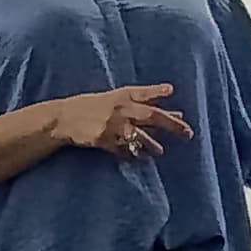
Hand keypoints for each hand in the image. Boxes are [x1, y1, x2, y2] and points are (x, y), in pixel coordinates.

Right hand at [52, 84, 192, 161]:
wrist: (63, 119)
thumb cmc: (88, 106)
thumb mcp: (111, 97)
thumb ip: (136, 98)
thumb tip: (166, 93)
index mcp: (120, 96)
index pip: (143, 93)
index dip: (158, 92)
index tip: (172, 91)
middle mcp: (119, 109)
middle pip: (151, 116)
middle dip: (171, 124)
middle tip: (187, 132)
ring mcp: (112, 126)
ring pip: (139, 136)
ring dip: (152, 145)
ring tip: (160, 151)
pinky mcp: (103, 140)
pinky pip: (122, 150)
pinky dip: (131, 155)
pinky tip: (139, 159)